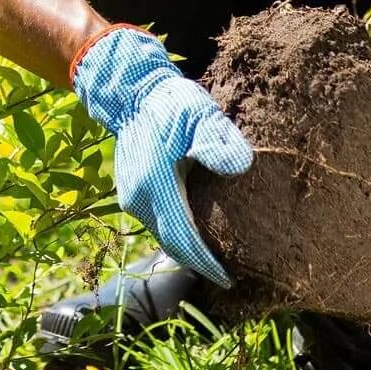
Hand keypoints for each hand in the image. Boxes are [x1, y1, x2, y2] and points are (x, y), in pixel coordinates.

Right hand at [72, 25, 251, 287]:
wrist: (132, 92)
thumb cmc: (170, 103)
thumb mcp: (200, 114)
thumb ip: (218, 141)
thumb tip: (240, 166)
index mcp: (155, 184)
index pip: (183, 236)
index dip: (205, 260)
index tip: (228, 277)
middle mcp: (138, 198)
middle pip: (171, 242)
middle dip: (197, 261)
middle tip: (225, 273)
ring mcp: (130, 196)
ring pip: (162, 233)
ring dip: (185, 247)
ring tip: (212, 257)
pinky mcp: (130, 192)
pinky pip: (155, 221)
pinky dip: (175, 232)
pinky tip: (192, 233)